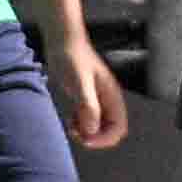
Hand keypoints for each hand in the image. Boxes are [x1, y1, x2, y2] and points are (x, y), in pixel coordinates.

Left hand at [50, 25, 127, 150]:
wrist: (62, 42)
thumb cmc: (73, 58)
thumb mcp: (80, 82)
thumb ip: (88, 105)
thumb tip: (92, 129)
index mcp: (112, 97)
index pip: (119, 128)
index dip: (105, 138)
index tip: (86, 138)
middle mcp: (107, 100)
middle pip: (110, 130)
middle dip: (95, 137)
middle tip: (77, 133)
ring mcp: (97, 99)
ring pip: (98, 126)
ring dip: (86, 132)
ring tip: (72, 126)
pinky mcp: (85, 98)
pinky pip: (88, 119)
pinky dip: (80, 124)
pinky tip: (70, 119)